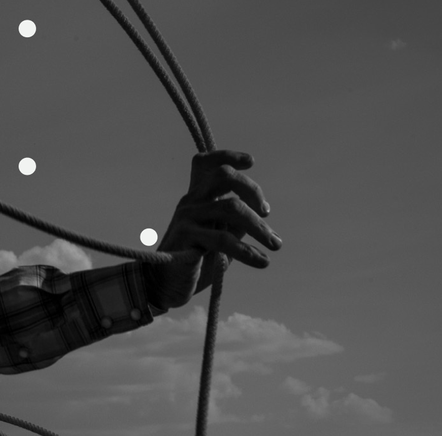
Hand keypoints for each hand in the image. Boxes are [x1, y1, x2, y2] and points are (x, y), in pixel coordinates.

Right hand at [142, 150, 282, 310]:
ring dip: (259, 228)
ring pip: (231, 207)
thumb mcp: (220, 235)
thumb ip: (236, 222)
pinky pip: (224, 239)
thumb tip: (262, 214)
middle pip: (223, 175)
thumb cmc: (196, 260)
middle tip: (266, 213)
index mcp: (198, 197)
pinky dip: (248, 251)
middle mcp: (191, 201)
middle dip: (252, 189)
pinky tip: (262, 262)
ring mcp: (187, 216)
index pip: (206, 163)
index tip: (251, 162)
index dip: (228, 156)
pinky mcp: (187, 237)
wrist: (165, 285)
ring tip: (275, 245)